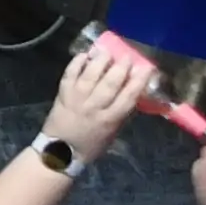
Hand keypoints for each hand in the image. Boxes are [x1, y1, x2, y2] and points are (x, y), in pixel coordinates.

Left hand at [51, 31, 162, 146]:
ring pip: (90, 75)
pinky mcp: (62, 94)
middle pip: (110, 83)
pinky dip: (76, 63)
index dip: (139, 80)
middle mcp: (94, 107)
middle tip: (127, 56)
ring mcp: (76, 99)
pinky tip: (84, 55)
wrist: (59, 153)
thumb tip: (132, 93)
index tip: (147, 67)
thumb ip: (121, 114)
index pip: (128, 96)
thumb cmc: (90, 146)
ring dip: (100, 61)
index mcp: (110, 119)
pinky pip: (69, 75)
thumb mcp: (112, 134)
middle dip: (121, 67)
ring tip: (106, 51)